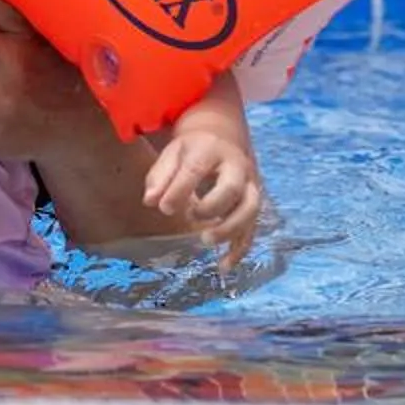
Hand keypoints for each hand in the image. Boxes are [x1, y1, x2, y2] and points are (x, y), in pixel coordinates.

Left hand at [143, 126, 264, 263]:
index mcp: (211, 150)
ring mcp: (250, 185)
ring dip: (230, 229)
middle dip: (212, 207)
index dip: (180, 189)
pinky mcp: (253, 204)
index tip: (165, 208)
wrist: (223, 138)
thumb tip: (151, 201)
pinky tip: (224, 266)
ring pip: (250, 209)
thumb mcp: (172, 153)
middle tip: (191, 217)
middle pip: (232, 188)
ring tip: (205, 241)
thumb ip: (160, 176)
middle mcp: (236, 167)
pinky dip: (240, 249)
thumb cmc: (193, 150)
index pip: (197, 169)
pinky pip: (253, 228)